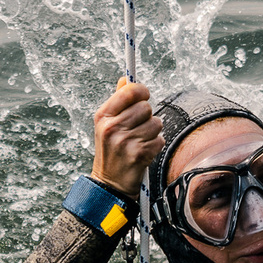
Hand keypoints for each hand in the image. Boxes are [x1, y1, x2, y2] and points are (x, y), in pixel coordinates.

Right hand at [90, 80, 162, 197]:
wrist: (110, 184)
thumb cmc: (111, 151)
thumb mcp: (107, 125)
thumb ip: (118, 101)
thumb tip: (126, 79)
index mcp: (103, 116)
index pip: (129, 91)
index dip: (141, 91)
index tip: (144, 96)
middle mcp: (112, 127)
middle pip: (146, 107)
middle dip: (146, 116)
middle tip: (137, 127)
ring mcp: (125, 141)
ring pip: (156, 123)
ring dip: (153, 132)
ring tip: (140, 141)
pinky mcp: (139, 154)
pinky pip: (160, 140)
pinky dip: (155, 146)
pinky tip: (144, 152)